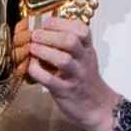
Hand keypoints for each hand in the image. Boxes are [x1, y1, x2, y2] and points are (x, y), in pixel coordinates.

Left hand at [27, 16, 117, 130]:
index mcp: (88, 50)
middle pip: (71, 41)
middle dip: (50, 35)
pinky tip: (31, 67)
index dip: (61, 22)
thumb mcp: (84, 58)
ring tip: (32, 48)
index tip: (46, 23)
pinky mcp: (66, 91)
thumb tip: (44, 30)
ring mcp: (76, 76)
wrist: (98, 107)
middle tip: (35, 35)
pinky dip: (37, 71)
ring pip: (63, 59)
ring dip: (44, 51)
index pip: (81, 29)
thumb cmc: (86, 80)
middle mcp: (84, 60)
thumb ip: (70, 45)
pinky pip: (50, 80)